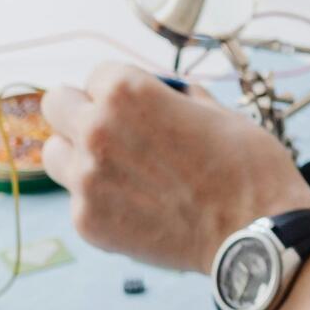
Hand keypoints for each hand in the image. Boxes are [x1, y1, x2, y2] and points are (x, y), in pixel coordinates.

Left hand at [43, 66, 309, 273]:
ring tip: (119, 171)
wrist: (255, 233)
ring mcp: (86, 179)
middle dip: (82, 112)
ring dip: (79, 155)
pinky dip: (101, 201)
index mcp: (127, 92)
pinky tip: (140, 207)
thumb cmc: (247, 167)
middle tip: (113, 131)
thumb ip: (171, 97)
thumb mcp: (217, 110)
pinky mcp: (87, 221)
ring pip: (55, 153)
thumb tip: (160, 94)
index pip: (96, 75)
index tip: (139, 108)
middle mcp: (95, 130)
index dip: (122, 90)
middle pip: (56, 105)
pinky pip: (77, 199)